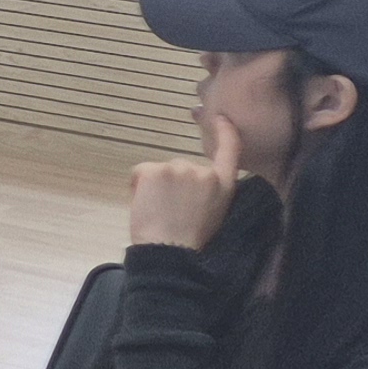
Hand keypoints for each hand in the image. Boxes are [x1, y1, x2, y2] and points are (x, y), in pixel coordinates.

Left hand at [128, 113, 245, 251]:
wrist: (169, 249)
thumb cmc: (190, 239)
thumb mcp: (214, 212)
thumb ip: (209, 190)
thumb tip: (195, 181)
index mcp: (223, 184)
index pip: (229, 151)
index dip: (225, 132)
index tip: (220, 118)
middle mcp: (202, 171)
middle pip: (182, 168)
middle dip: (173, 184)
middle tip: (171, 210)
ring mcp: (177, 168)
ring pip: (160, 171)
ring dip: (155, 186)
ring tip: (159, 211)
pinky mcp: (154, 170)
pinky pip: (141, 172)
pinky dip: (138, 185)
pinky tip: (145, 203)